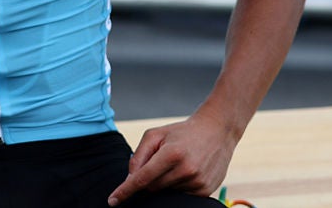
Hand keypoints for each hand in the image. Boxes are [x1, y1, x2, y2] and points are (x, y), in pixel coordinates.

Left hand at [107, 112, 236, 205]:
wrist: (218, 130)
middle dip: (150, 178)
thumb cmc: (182, 132)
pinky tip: (188, 170)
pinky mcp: (206, 190)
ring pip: (166, 192)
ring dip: (166, 181)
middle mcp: (186, 170)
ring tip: (179, 163)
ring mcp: (197, 182)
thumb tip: (130, 178)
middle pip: (152, 187)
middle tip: (162, 161)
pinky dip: (178, 186)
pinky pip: (181, 196)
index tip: (112, 201)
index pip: (142, 178)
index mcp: (172, 153)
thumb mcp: (157, 134)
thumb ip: (139, 154)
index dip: (125, 191)